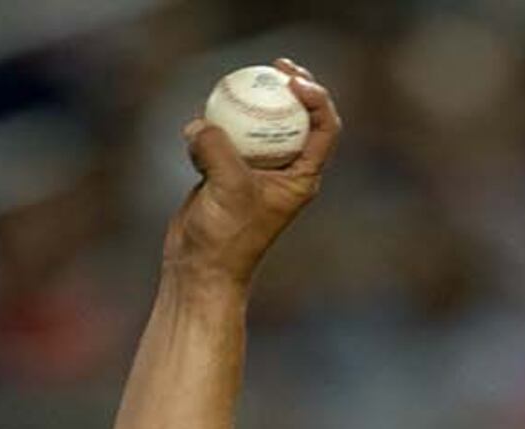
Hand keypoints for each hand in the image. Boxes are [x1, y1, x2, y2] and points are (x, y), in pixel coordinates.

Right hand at [166, 60, 339, 286]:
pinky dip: (213, 125)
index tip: (292, 80)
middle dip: (290, 88)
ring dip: (248, 103)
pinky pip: (224, 136)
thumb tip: (200, 123)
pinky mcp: (225, 171)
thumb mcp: (229, 186)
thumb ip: (219, 147)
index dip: (317, 97)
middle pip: (297, 117)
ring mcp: (254, 169)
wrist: (200, 267)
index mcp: (303, 176)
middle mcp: (284, 170)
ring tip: (234, 84)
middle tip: (276, 66)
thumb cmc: (227, 236)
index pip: (324, 127)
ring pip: (258, 124)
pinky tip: (200, 121)